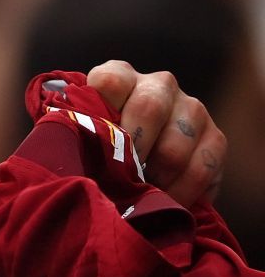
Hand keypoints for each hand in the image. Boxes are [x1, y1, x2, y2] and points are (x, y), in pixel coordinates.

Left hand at [83, 60, 225, 205]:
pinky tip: (166, 201)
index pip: (109, 82)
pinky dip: (182, 191)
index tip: (93, 144)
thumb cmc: (99, 145)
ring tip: (140, 196)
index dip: (100, 115)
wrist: (139, 160)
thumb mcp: (81, 132)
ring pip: (175, 146)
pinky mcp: (216, 138)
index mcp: (119, 75)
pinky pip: (203, 168)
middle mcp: (159, 84)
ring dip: (155, 178)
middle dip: (130, 152)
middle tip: (118, 179)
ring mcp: (192, 109)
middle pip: (148, 109)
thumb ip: (73, 131)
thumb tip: (60, 148)